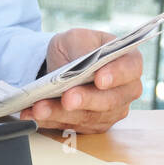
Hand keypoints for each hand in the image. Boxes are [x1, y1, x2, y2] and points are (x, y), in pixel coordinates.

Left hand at [19, 27, 143, 134]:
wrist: (61, 63)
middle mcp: (125, 91)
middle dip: (85, 100)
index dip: (117, 75)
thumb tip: (84, 61)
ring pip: (89, 117)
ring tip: (40, 108)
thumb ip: (83, 46)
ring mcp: (110, 111)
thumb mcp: (77, 37)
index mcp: (128, 62)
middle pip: (110, 101)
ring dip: (61, 114)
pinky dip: (50, 121)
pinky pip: (71, 126)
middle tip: (67, 99)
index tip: (99, 79)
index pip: (130, 70)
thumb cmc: (77, 47)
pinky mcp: (92, 125)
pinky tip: (33, 114)